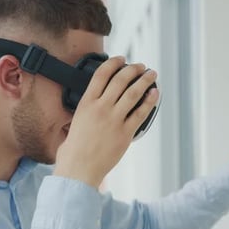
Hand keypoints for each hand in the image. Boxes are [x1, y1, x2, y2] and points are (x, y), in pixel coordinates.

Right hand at [54, 56, 159, 187]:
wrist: (78, 169)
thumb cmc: (73, 150)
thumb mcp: (74, 122)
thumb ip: (85, 112)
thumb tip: (91, 108)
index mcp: (86, 103)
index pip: (101, 74)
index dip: (113, 63)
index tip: (121, 59)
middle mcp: (101, 108)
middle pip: (120, 80)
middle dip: (133, 69)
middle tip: (140, 66)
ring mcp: (114, 120)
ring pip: (133, 93)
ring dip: (145, 80)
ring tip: (152, 74)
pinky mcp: (125, 133)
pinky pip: (141, 112)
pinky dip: (150, 101)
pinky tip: (155, 93)